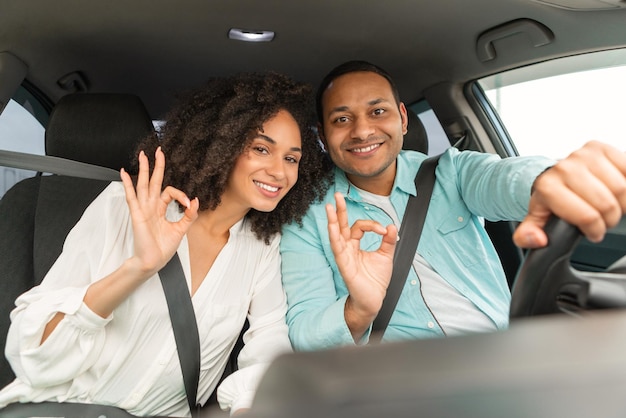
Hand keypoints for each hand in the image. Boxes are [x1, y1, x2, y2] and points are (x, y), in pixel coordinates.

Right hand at [120, 147, 198, 277]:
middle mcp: (151, 206)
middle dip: (156, 166)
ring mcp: (143, 209)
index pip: (169, 192)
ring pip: (143, 184)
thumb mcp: (181, 229)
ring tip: (143, 155)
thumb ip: (189, 215)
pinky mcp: (137, 214)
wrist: (154, 261)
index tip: (189, 204)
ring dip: (144, 169)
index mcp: (160, 209)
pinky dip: (127, 184)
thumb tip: (196, 201)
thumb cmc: (163, 248)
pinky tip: (124, 173)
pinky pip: (131, 196)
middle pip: (154, 181)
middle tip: (158, 151)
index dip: (181, 195)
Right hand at [326, 192, 397, 338]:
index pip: (359, 227)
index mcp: (355, 245)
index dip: (371, 224)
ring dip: (333, 220)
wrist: (374, 299)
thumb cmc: (376, 280)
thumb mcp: (386, 256)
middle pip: (341, 226)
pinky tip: (332, 226)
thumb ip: (388, 240)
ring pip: (336, 235)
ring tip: (329, 206)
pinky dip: (334, 237)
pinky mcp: (344, 265)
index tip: (384, 230)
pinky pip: (337, 249)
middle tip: (337, 195)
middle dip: (339, 210)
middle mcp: (347, 248)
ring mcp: (344, 256)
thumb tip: (391, 225)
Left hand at [514, 141, 625, 247]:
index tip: (594, 232)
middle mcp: (565, 168)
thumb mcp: (536, 218)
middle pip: (607, 204)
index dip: (595, 230)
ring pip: (622, 189)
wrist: (555, 173)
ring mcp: (583, 155)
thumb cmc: (551, 197)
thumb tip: (537, 240)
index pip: (587, 216)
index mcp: (548, 187)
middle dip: (610, 219)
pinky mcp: (601, 148)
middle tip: (603, 221)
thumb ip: (528, 235)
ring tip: (610, 206)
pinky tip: (617, 192)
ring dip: (622, 203)